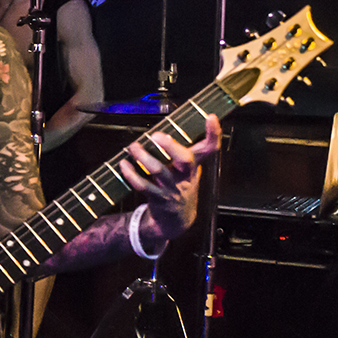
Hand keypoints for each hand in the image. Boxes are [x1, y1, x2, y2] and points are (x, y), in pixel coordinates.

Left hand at [120, 113, 222, 247]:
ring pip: (159, 171)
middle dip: (171, 146)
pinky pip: (143, 185)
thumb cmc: (180, 187)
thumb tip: (169, 129)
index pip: (210, 149)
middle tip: (157, 135)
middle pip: (184, 160)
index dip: (213, 133)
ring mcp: (172, 188)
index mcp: (194, 167)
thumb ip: (185, 152)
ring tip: (133, 146)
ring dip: (143, 157)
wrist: (176, 220)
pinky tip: (123, 164)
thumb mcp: (188, 171)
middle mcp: (186, 177)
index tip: (210, 116)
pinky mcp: (157, 198)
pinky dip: (131, 174)